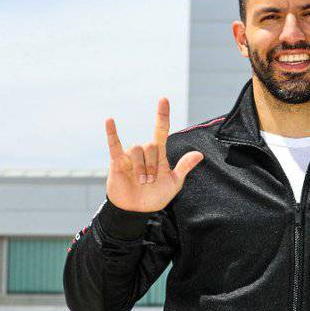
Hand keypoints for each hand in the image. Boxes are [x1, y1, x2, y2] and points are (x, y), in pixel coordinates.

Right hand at [104, 97, 203, 212]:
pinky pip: (114, 144)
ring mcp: (131, 156)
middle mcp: (145, 152)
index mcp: (159, 155)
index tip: (164, 100)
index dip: (162, 115)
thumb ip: (184, 167)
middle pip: (150, 145)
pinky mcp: (117, 162)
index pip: (161, 130)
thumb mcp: (174, 183)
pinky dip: (112, 133)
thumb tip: (200, 154)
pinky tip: (110, 120)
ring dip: (141, 167)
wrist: (137, 210)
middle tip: (150, 181)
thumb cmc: (156, 196)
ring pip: (137, 149)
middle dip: (152, 165)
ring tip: (141, 181)